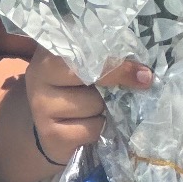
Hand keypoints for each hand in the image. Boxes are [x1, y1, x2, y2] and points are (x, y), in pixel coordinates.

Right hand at [23, 50, 151, 168]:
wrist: (53, 131)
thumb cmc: (76, 94)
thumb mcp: (87, 73)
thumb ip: (105, 63)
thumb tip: (143, 72)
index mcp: (51, 52)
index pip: (84, 47)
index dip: (115, 59)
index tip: (143, 71)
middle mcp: (39, 74)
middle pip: (88, 72)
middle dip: (117, 78)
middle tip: (142, 82)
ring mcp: (41, 105)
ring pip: (93, 103)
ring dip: (104, 109)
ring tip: (94, 109)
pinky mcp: (50, 133)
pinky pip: (90, 128)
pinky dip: (97, 129)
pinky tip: (87, 127)